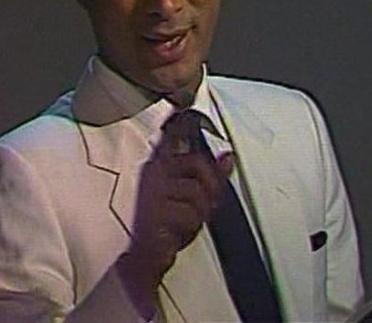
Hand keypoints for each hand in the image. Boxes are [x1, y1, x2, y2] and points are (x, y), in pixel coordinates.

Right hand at [116, 134, 233, 318]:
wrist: (144, 257)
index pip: (172, 138)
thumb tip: (228, 156)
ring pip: (197, 191)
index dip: (180, 125)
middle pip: (198, 163)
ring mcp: (153, 191)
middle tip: (200, 205)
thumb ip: (210, 175)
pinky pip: (190, 213)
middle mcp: (154, 173)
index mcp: (158, 166)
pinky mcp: (156, 210)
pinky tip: (178, 230)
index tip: (183, 113)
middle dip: (210, 186)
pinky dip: (189, 226)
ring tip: (185, 221)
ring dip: (198, 212)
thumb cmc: (165, 225)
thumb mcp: (192, 197)